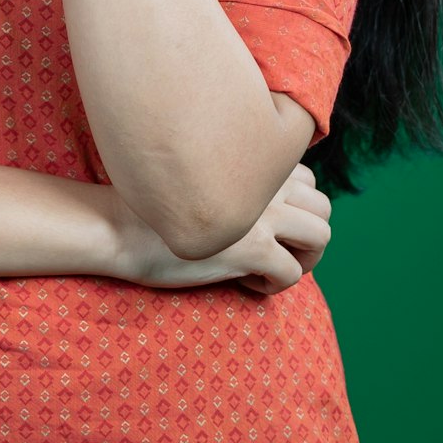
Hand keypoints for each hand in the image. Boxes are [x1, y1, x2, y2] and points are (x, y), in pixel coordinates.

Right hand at [107, 164, 331, 294]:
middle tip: (277, 251)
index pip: (307, 176)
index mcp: (253, 156)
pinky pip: (292, 273)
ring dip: (304, 259)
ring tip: (271, 268)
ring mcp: (261, 212)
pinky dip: (276, 285)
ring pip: (321, 236)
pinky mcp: (251, 247)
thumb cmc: (151, 203)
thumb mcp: (203, 176)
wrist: (119, 224)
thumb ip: (237, 177)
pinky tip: (246, 283)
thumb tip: (268, 204)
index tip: (266, 223)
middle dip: (308, 234)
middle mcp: (264, 179)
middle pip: (323, 206)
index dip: (293, 205)